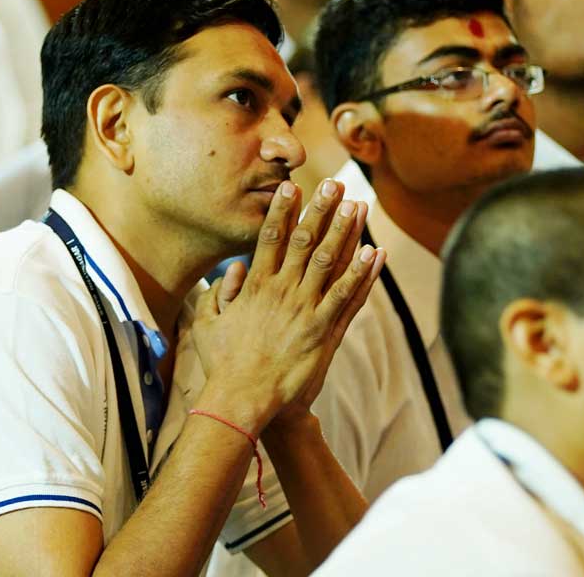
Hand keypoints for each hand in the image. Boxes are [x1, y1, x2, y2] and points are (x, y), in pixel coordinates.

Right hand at [185, 179, 382, 433]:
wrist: (244, 399)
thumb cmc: (223, 366)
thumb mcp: (208, 325)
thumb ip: (216, 295)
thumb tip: (231, 270)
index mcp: (255, 286)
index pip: (271, 238)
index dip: (283, 211)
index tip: (292, 187)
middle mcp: (282, 291)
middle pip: (305, 241)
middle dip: (320, 209)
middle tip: (334, 184)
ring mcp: (304, 309)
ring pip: (329, 261)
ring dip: (345, 232)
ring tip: (358, 207)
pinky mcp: (323, 331)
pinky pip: (347, 296)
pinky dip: (362, 274)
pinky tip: (375, 254)